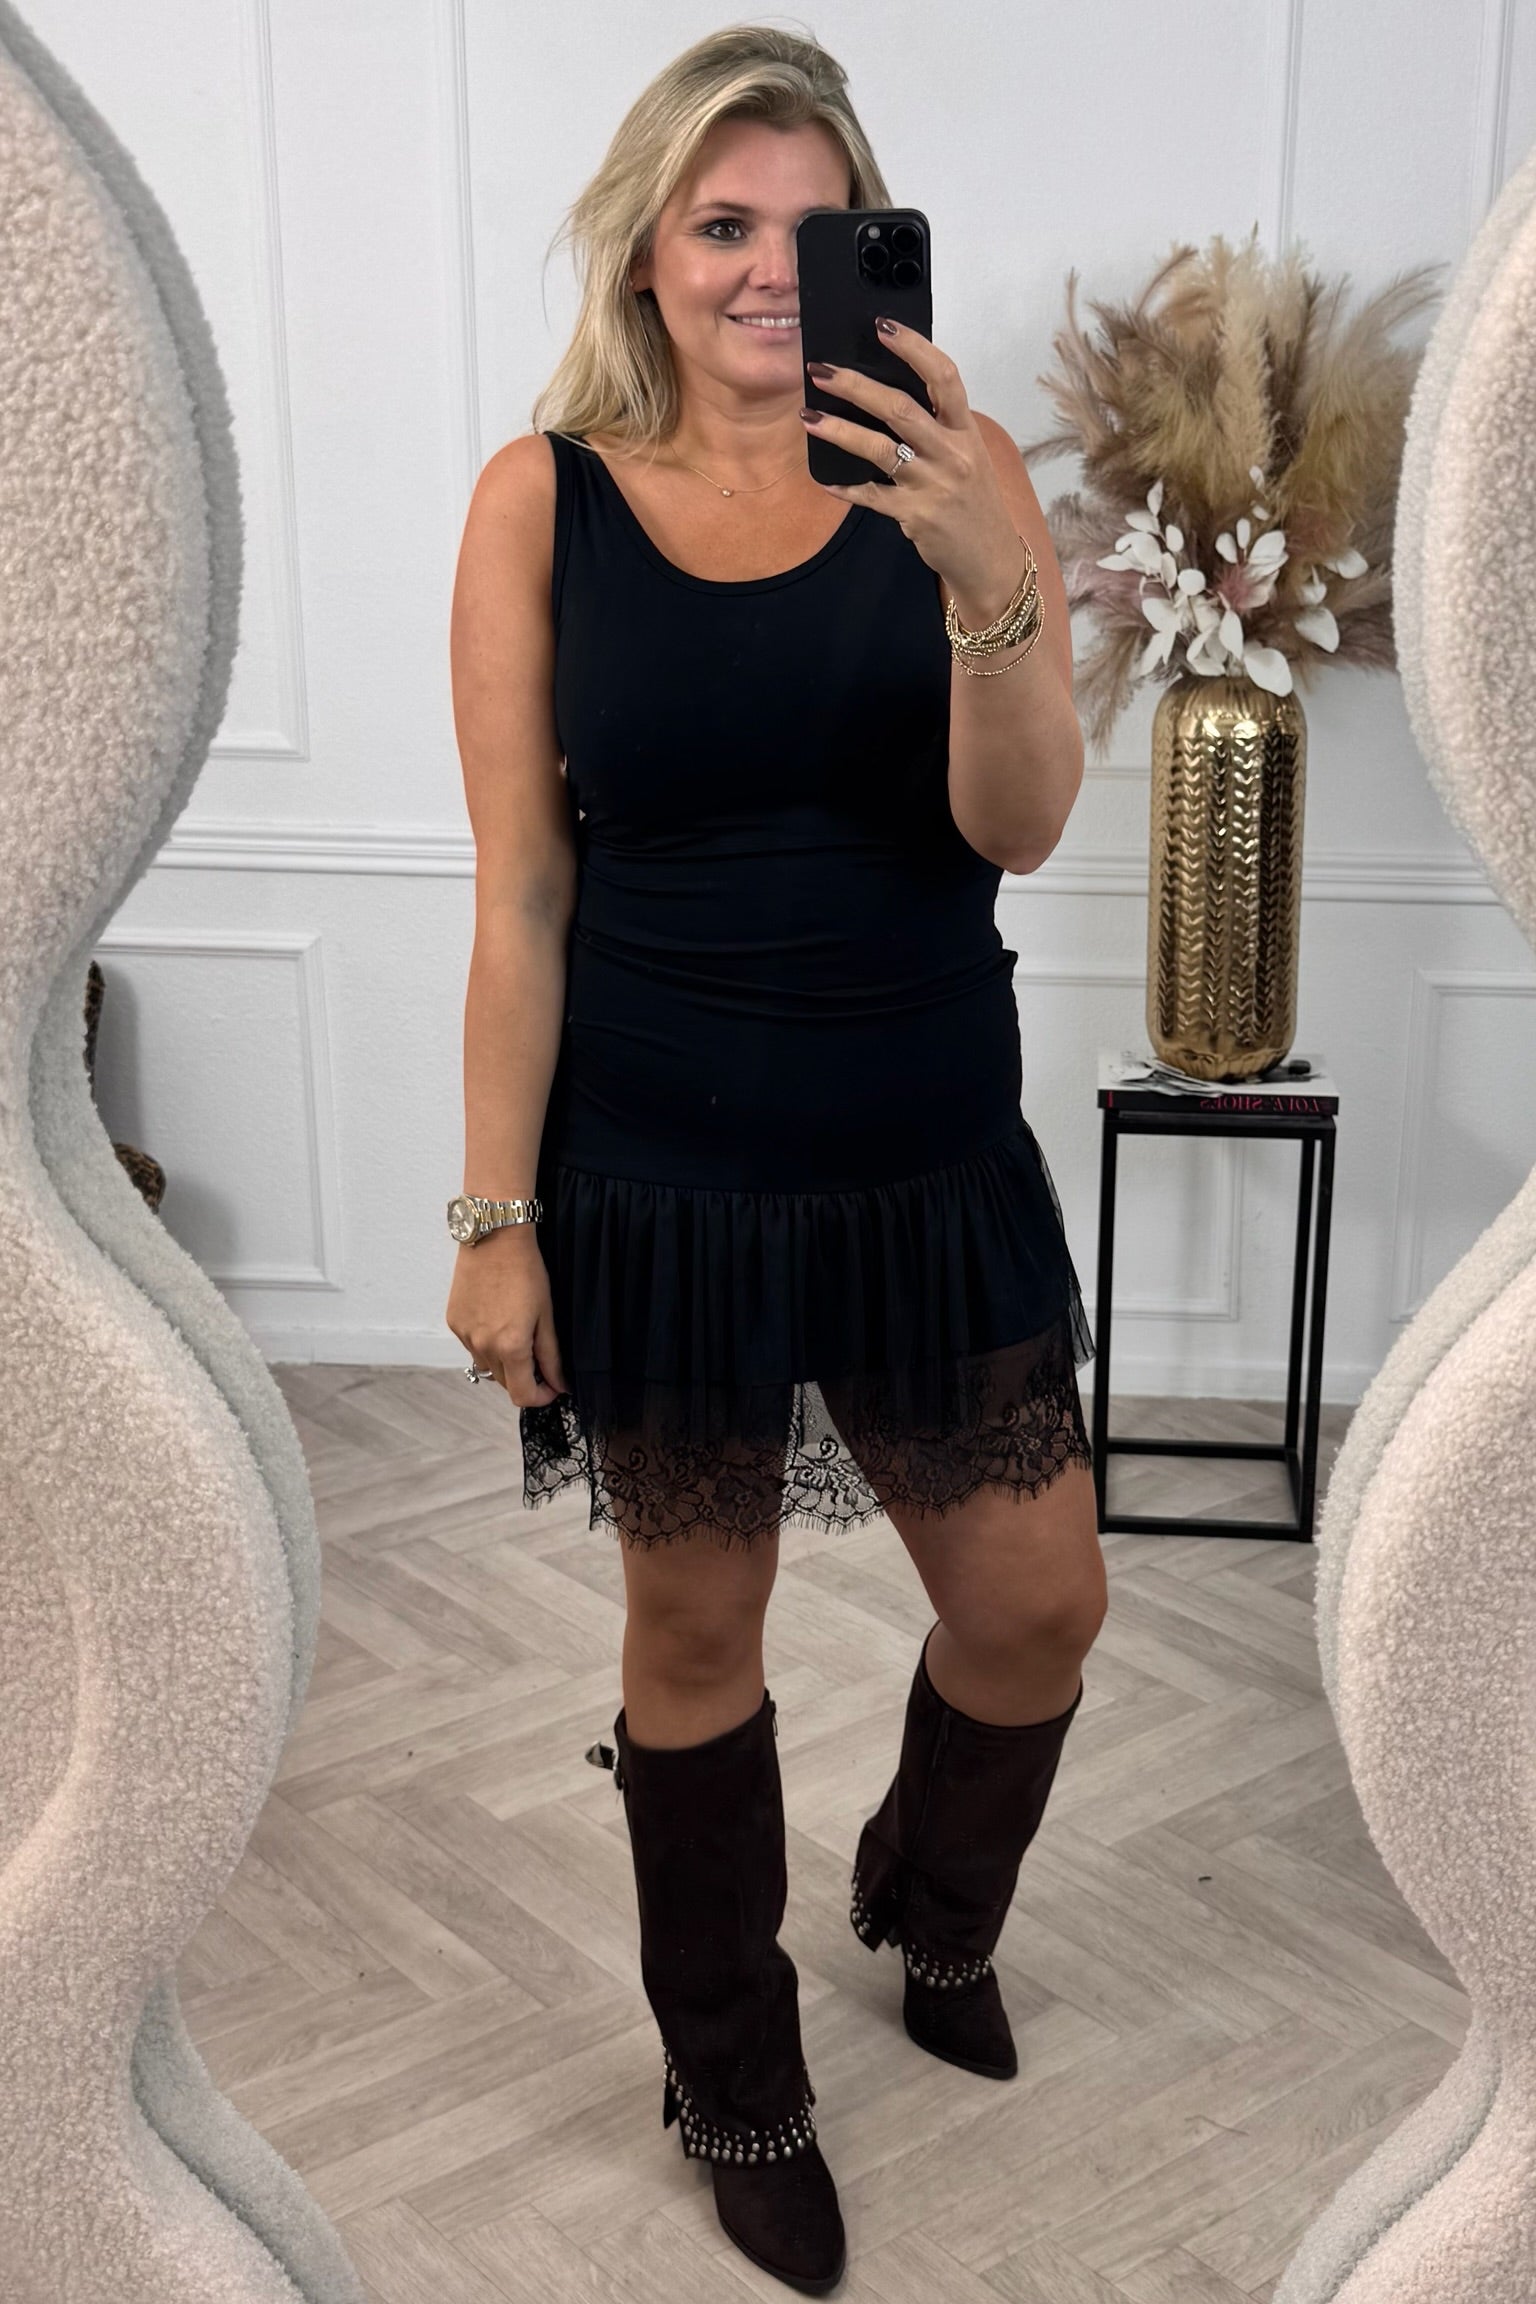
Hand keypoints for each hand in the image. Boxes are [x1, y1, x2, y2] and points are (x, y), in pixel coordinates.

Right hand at [446, 1230, 567, 1405]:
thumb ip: (551, 1356)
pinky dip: (487, 1343)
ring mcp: (465, 1335)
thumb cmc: (526, 1271)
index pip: (521, 1396)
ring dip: (505, 1361)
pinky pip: (473, 1346)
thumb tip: (559, 1384)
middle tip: (539, 1354)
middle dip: (525, 1376)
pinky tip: (498, 1318)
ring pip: (488, 1365)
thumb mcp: (547, 1315)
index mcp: (510, 1347)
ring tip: (517, 1331)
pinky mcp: (454, 1322)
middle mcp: (483, 1346)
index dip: (541, 1396)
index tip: (552, 1385)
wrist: (494, 1237)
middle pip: (505, 1383)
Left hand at [801, 318, 1023, 614]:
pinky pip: (871, 496)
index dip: (913, 347)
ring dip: (839, 430)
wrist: (990, 559)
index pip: (944, 377)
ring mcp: (933, 486)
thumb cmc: (972, 501)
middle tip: (819, 370)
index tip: (881, 326)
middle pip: (900, 408)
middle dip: (856, 385)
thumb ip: (936, 427)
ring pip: (879, 449)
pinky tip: (824, 479)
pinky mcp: (916, 516)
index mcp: (966, 431)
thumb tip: (885, 394)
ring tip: (808, 417)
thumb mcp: (966, 456)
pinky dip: (846, 487)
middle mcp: (952, 454)